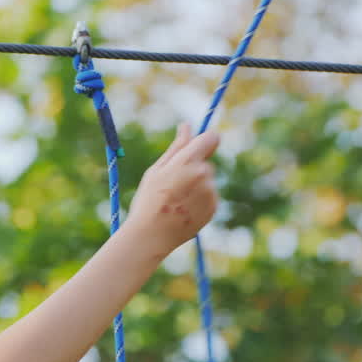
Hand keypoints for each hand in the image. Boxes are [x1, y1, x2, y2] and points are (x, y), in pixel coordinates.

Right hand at [125, 123, 219, 254]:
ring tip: (176, 199)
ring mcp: (210, 193)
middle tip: (172, 183)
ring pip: (207, 179)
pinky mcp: (213, 207)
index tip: (198, 145)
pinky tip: (183, 208)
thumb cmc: (148, 200)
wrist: (151, 235)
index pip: (211, 138)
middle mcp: (204, 175)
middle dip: (193, 167)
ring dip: (196, 185)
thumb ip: (176, 147)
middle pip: (205, 162)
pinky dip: (199, 199)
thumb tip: (187, 126)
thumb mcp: (157, 170)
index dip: (206, 140)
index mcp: (188, 161)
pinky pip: (209, 195)